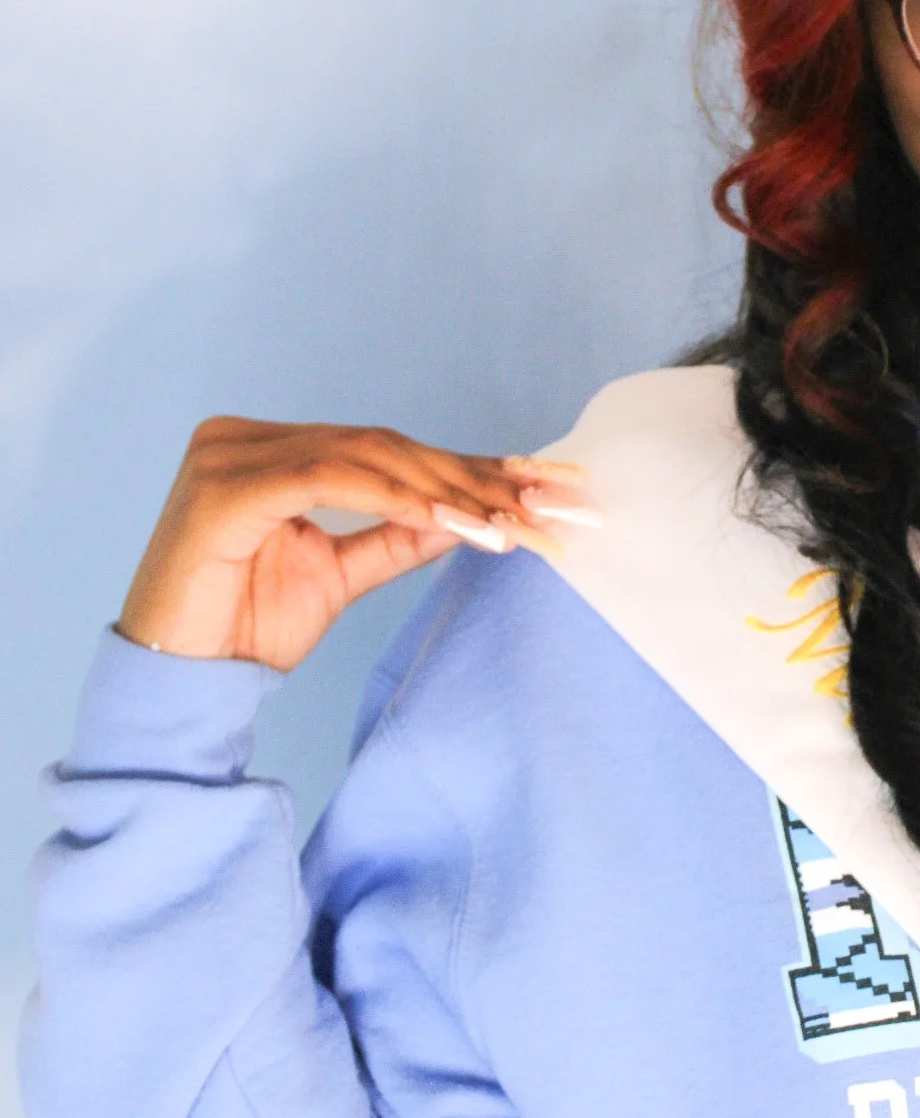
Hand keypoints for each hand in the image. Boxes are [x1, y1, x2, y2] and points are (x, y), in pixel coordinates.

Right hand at [117, 418, 594, 670]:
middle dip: (469, 475)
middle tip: (542, 502)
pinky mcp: (225, 488)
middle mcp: (244, 437)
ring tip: (507, 520)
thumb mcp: (337, 577)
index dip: (462, 467)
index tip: (534, 489)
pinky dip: (396, 499)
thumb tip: (468, 515)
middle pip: (382, 445)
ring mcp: (229, 455)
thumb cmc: (243, 629)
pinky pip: (330, 479)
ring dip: (445, 488)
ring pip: (365, 455)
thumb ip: (394, 538)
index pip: (381, 449)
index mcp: (267, 450)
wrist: (179, 680)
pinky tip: (448, 520)